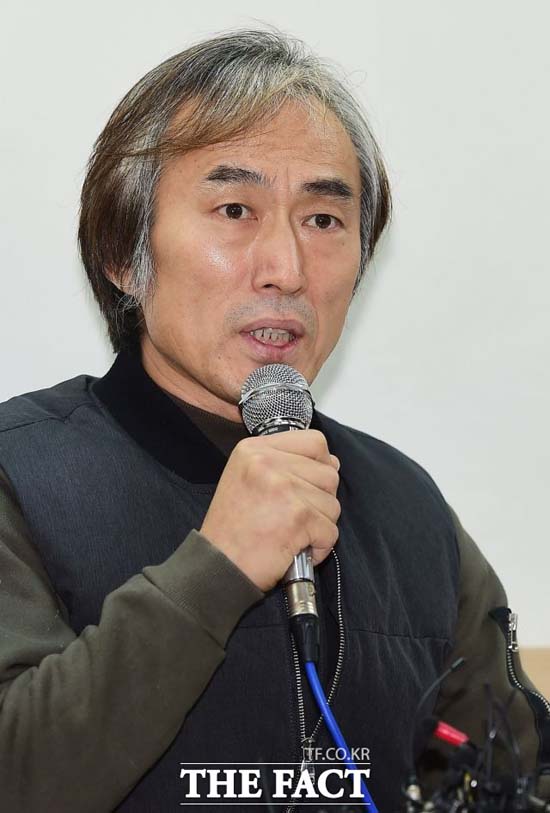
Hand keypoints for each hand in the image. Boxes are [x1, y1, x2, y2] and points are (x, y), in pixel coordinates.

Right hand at [200, 430, 340, 591]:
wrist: (217, 566)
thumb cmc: (232, 530)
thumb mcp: (247, 479)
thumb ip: (286, 465)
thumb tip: (332, 464)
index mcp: (255, 449)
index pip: (314, 442)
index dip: (320, 466)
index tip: (307, 486)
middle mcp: (267, 462)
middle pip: (328, 474)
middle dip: (320, 501)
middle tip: (293, 518)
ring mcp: (283, 487)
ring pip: (332, 503)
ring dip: (319, 525)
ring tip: (291, 534)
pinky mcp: (298, 516)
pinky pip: (331, 531)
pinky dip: (319, 547)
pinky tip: (294, 549)